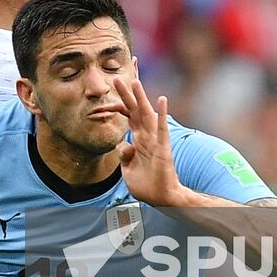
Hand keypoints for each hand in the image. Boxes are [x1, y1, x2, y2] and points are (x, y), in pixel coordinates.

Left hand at [112, 75, 185, 207]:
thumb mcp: (127, 169)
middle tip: (117, 77)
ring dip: (141, 98)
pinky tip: (162, 100)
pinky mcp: (163, 148)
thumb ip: (123, 155)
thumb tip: (121, 144)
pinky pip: (162, 129)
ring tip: (135, 81)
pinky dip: (162, 115)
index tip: (114, 89)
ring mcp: (155, 140)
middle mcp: (146, 136)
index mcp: (137, 139)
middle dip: (126, 94)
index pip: (128, 115)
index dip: (120, 102)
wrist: (161, 199)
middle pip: (135, 110)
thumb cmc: (146, 184)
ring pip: (146, 115)